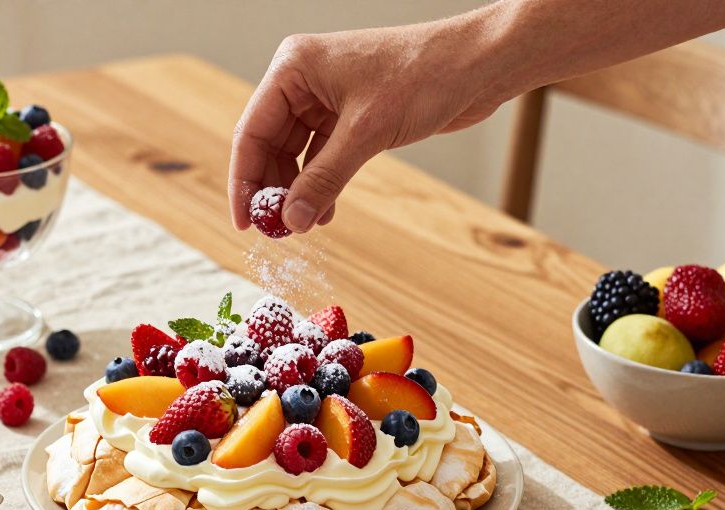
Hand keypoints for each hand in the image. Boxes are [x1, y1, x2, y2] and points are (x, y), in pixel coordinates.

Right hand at [228, 22, 506, 233]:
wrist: (479, 64)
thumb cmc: (425, 75)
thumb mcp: (366, 132)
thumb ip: (324, 179)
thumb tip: (291, 221)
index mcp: (294, 68)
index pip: (252, 131)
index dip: (244, 180)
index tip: (244, 222)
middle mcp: (304, 80)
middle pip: (269, 145)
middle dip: (271, 190)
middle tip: (274, 231)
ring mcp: (326, 97)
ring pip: (295, 153)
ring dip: (297, 191)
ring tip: (301, 226)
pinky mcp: (351, 114)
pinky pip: (321, 155)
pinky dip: (320, 184)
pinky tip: (322, 212)